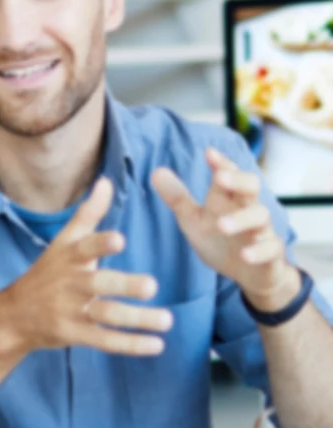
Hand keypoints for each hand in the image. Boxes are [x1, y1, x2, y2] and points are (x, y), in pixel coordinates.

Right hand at [1, 176, 171, 357]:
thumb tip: (107, 182)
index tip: (119, 240)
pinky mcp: (74, 335)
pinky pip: (105, 340)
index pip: (84, 248)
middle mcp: (70, 283)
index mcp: (69, 257)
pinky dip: (131, 344)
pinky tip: (157, 345)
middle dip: (124, 285)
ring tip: (168, 319)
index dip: (101, 245)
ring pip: (107, 315)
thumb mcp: (63, 241)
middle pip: (98, 284)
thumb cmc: (47, 273)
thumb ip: (89, 213)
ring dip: (138, 319)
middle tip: (151, 286)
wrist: (15, 315)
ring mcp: (71, 311)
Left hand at [151, 148, 300, 312]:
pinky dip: (259, 251)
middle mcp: (247, 209)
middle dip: (238, 180)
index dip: (221, 163)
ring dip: (241, 219)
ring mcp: (262, 231)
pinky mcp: (271, 254)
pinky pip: (270, 249)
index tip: (208, 152)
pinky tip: (246, 255)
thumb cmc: (221, 241)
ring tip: (222, 225)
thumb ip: (178, 199)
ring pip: (260, 216)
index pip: (229, 174)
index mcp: (228, 198)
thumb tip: (156, 171)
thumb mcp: (194, 221)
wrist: (249, 275)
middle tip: (219, 177)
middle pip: (251, 187)